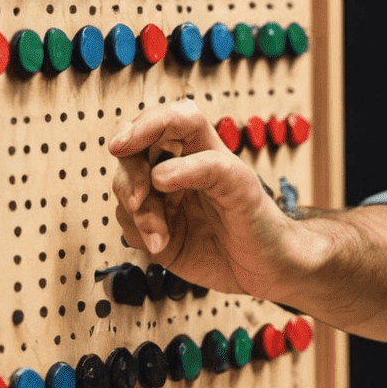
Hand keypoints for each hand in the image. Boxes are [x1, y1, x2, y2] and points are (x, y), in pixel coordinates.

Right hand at [108, 101, 303, 301]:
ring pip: (125, 188)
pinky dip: (137, 233)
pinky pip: (127, 222)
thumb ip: (206, 170)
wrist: (264, 267)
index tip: (122, 145)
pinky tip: (161, 245)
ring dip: (137, 213)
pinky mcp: (155, 228)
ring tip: (160, 235)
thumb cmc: (261, 221)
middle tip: (139, 200)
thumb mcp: (242, 188)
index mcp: (202, 148)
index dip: (144, 125)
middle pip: (135, 151)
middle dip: (130, 174)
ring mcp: (164, 198)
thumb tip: (158, 173)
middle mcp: (178, 169)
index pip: (170, 120)